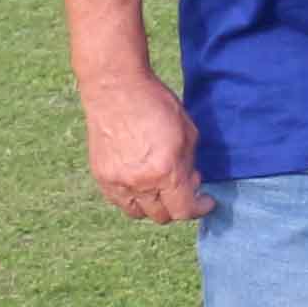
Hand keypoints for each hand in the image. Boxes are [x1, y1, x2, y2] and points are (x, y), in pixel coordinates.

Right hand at [80, 73, 213, 224]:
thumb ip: (190, 165)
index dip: (199, 208)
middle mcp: (140, 183)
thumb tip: (191, 184)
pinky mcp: (101, 177)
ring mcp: (116, 182)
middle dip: (178, 206)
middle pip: (162, 216)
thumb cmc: (157, 105)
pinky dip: (133, 198)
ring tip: (163, 186)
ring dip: (154, 205)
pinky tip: (142, 181)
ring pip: (139, 213)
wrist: (116, 90)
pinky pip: (119, 201)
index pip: (184, 210)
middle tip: (185, 186)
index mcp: (165, 172)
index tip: (206, 201)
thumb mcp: (189, 134)